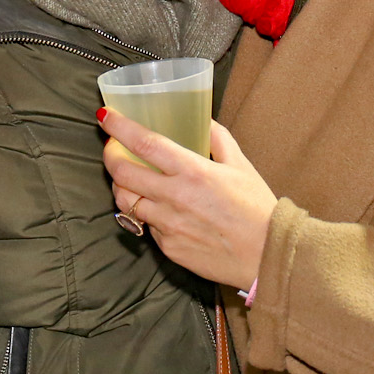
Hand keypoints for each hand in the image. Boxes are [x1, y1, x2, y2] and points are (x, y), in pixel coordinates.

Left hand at [100, 108, 276, 291]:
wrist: (267, 256)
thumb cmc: (258, 209)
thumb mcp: (241, 166)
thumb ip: (218, 138)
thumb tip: (203, 119)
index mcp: (193, 172)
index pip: (144, 143)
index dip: (119, 127)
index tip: (106, 116)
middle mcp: (174, 198)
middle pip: (122, 173)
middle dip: (110, 156)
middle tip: (112, 148)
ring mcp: (168, 226)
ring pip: (126, 202)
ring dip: (122, 186)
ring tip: (130, 178)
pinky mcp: (168, 248)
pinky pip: (146, 226)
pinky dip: (146, 214)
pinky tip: (158, 209)